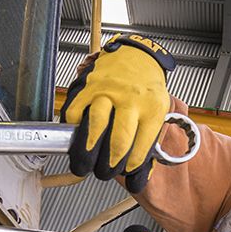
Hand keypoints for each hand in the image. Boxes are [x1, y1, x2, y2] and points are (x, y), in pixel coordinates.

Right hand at [61, 34, 172, 192]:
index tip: (125, 171)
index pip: (142, 145)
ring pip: (96, 125)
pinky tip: (75, 136)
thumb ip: (149, 140)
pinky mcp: (90, 86)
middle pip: (119, 140)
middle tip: (104, 172)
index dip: (131, 165)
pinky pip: (76, 110)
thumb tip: (138, 175)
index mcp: (153, 109)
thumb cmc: (147, 89)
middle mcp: (131, 99)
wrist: (138, 56)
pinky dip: (72, 126)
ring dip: (87, 150)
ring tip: (84, 164)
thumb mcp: (158, 112)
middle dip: (109, 164)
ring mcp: (109, 91)